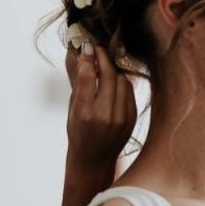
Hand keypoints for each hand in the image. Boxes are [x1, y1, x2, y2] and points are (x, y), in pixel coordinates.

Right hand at [65, 42, 136, 168]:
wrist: (94, 159)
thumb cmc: (78, 133)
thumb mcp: (72, 108)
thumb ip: (75, 80)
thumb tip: (74, 53)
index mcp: (85, 113)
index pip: (88, 76)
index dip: (87, 57)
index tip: (86, 46)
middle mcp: (105, 115)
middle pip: (108, 74)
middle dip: (102, 57)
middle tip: (97, 48)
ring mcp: (121, 118)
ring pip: (121, 80)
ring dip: (112, 69)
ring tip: (103, 65)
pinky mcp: (132, 118)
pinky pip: (129, 90)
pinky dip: (121, 82)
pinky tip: (112, 81)